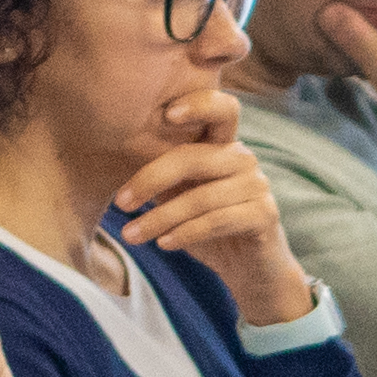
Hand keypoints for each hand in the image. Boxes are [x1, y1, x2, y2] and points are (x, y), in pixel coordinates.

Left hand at [111, 85, 317, 322]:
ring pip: (200, 197)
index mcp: (223, 145)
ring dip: (160, 219)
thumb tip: (112, 158)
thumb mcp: (180, 198)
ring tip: (132, 235)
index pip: (220, 109)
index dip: (198, 104)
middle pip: (193, 157)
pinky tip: (164, 244)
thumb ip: (162, 179)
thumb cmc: (210, 231)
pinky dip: (186, 234)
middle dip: (151, 179)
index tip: (166, 115)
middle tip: (120, 203)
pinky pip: (216, 221)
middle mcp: (243, 158)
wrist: (252, 272)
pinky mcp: (264, 215)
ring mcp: (258, 185)